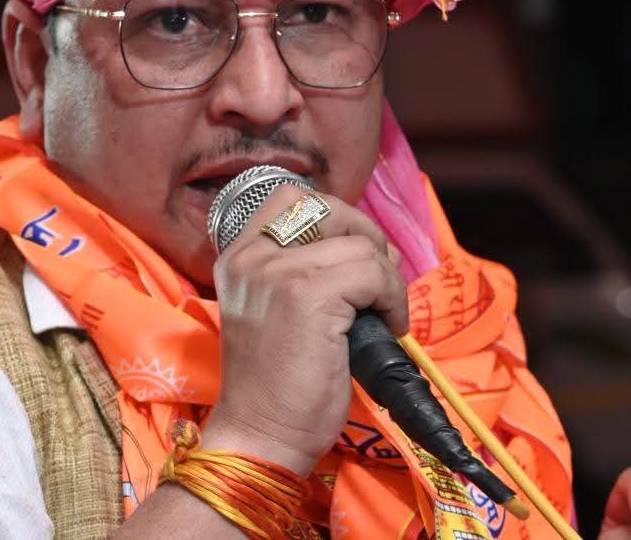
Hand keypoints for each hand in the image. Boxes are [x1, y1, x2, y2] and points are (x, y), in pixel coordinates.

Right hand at [203, 184, 406, 477]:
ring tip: (382, 313)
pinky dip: (393, 296)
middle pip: (327, 207)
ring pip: (358, 243)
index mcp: (238, 255)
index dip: (334, 217)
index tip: (352, 254)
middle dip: (366, 237)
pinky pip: (372, 272)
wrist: (261, 434)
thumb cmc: (275, 381)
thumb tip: (372, 248)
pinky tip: (389, 326)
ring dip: (386, 277)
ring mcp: (277, 272)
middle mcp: (251, 255)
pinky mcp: (308, 295)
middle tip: (377, 282)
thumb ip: (302, 268)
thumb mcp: (273, 308)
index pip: (290, 197)